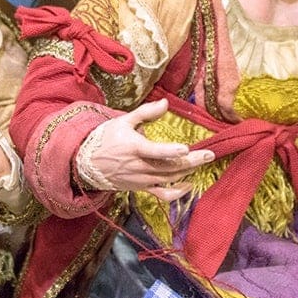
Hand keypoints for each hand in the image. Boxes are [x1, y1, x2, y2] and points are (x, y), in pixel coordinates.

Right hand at [88, 99, 214, 200]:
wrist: (87, 163)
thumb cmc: (106, 138)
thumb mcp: (123, 120)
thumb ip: (146, 113)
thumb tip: (166, 103)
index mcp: (134, 148)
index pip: (155, 151)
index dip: (171, 151)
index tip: (185, 149)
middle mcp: (139, 166)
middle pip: (169, 167)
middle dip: (191, 161)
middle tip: (210, 155)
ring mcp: (141, 180)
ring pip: (169, 179)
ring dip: (187, 171)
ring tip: (203, 161)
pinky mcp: (142, 188)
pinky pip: (162, 194)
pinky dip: (177, 193)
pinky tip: (189, 185)